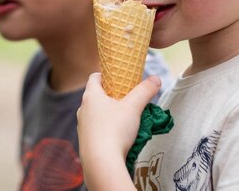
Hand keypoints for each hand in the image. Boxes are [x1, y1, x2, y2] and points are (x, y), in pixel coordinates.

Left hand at [76, 73, 160, 188]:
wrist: (101, 163)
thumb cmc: (115, 130)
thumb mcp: (134, 107)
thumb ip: (145, 91)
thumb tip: (156, 79)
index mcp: (91, 96)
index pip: (95, 77)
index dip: (107, 75)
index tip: (119, 78)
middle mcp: (83, 110)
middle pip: (96, 96)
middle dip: (112, 96)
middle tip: (128, 99)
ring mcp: (82, 127)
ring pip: (96, 114)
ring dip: (109, 114)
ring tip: (126, 119)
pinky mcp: (85, 142)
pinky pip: (96, 130)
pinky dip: (106, 129)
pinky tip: (119, 137)